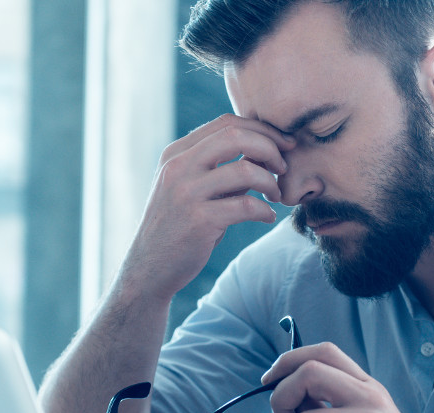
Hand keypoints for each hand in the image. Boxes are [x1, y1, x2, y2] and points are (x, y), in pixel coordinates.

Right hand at [120, 114, 295, 300]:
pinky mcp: (199, 221)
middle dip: (270, 148)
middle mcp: (178, 167)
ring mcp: (186, 193)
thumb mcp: (193, 188)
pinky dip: (265, 211)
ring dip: (270, 182)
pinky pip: (246, 206)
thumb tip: (265, 153)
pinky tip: (267, 218)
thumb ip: (222, 169)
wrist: (150, 266)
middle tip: (283, 167)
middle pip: (236, 137)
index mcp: (177, 153)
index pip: (226, 124)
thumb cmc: (180, 225)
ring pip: (245, 170)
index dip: (262, 130)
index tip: (283, 144)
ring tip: (275, 196)